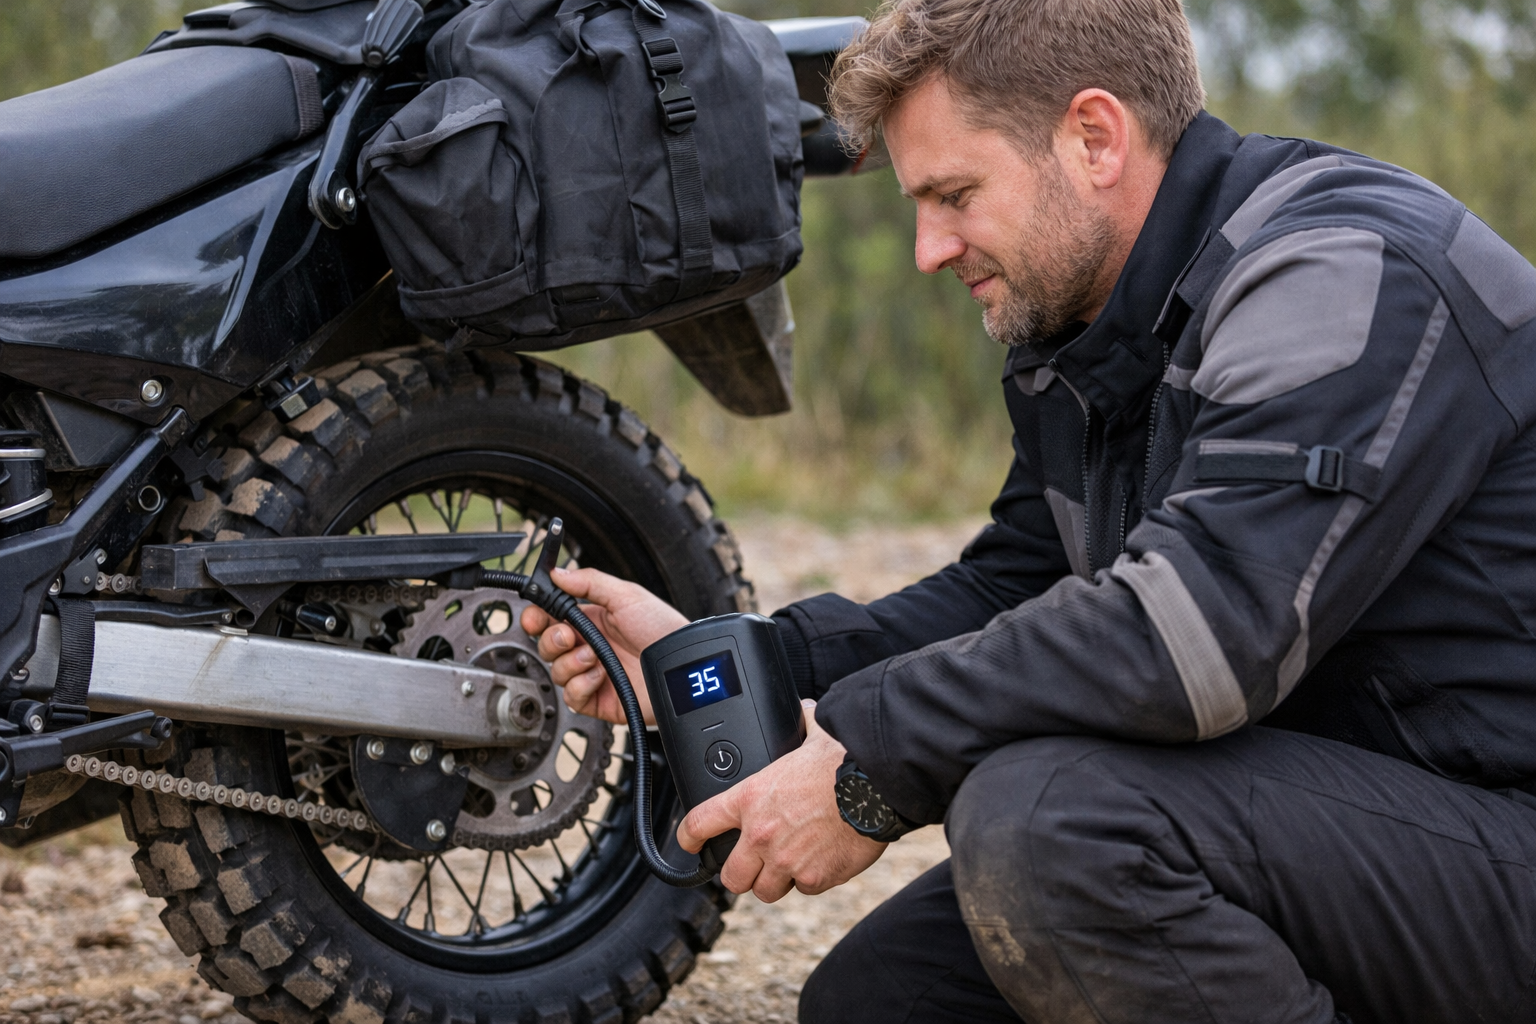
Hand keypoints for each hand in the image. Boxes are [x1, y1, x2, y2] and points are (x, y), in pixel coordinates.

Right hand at [519, 566, 686, 725]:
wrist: (681, 665)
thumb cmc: (664, 628)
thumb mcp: (627, 595)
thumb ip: (590, 582)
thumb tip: (558, 573)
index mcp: (593, 620)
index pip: (552, 619)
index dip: (537, 619)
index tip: (534, 618)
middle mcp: (590, 647)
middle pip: (548, 645)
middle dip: (552, 640)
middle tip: (569, 636)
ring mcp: (593, 674)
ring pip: (556, 671)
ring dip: (570, 663)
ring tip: (594, 657)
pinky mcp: (598, 699)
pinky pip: (571, 696)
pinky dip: (580, 685)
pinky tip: (599, 676)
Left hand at [678, 701, 886, 901]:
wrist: (877, 785)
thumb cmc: (845, 759)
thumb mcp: (813, 734)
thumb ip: (801, 724)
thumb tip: (806, 709)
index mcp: (750, 798)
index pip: (700, 824)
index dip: (689, 838)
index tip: (689, 843)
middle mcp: (761, 834)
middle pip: (730, 877)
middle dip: (740, 872)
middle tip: (753, 864)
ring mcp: (786, 861)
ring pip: (764, 891)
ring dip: (774, 880)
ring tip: (788, 866)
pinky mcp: (815, 878)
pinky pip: (804, 889)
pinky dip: (810, 880)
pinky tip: (820, 862)